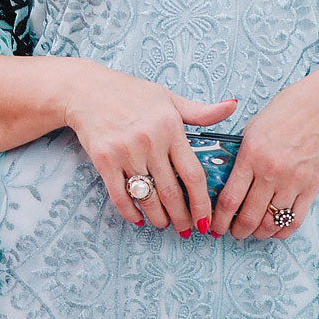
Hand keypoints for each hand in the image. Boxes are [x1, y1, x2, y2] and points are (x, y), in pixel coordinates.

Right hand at [58, 59, 236, 233]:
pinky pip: (119, 194)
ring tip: (164, 224)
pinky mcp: (103, 159)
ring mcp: (125, 151)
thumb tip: (233, 106)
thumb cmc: (130, 93)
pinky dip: (130, 211)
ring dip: (158, 217)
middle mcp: (149, 141)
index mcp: (170, 127)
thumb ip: (200, 111)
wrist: (85, 89)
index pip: (193, 174)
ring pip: (147, 197)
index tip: (206, 219)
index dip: (201, 202)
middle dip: (182, 217)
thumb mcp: (168, 98)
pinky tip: (138, 219)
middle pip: (171, 192)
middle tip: (187, 229)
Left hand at [213, 64, 318, 239]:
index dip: (218, 218)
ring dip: (257, 233)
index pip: (229, 199)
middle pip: (248, 216)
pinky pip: (295, 220)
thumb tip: (226, 178)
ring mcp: (293, 182)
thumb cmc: (287, 112)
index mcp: (250, 155)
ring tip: (250, 232)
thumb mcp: (253, 128)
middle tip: (229, 232)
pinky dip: (281, 231)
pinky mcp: (312, 188)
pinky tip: (273, 231)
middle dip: (235, 230)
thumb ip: (240, 154)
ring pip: (271, 223)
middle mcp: (270, 172)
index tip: (212, 224)